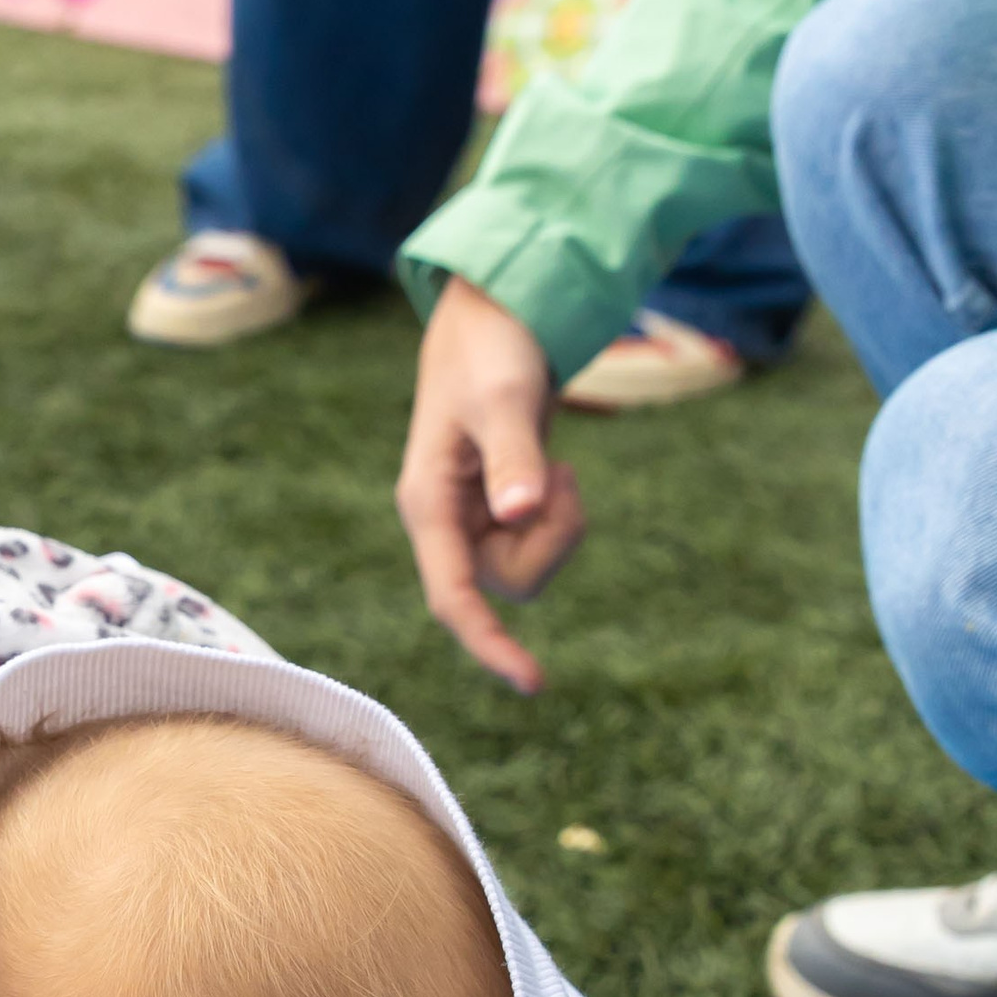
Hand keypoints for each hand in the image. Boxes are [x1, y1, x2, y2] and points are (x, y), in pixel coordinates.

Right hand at [394, 276, 584, 691]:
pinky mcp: (498, 511)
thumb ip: (514, 455)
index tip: (534, 682)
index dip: (490, 644)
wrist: (495, 314)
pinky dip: (562, 515)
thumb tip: (520, 513)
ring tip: (563, 469)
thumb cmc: (491, 347)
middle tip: (568, 478)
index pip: (453, 598)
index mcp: (428, 504)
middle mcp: (445, 522)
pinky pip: (539, 543)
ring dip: (561, 529)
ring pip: (527, 569)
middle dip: (553, 544)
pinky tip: (557, 470)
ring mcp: (471, 520)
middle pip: (507, 584)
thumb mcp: (506, 395)